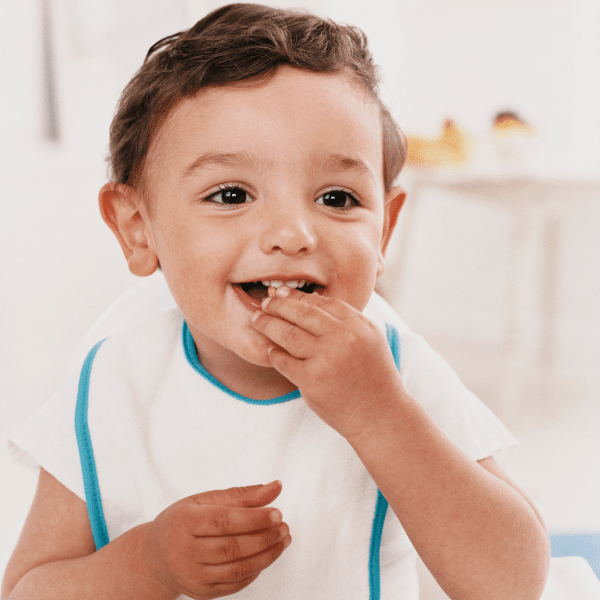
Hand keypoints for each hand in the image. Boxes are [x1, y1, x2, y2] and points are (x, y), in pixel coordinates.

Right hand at [144, 481, 289, 599]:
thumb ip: (242, 495)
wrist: (156, 556)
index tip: (277, 513)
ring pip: (236, 568)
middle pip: (232, 547)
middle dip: (264, 537)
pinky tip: (267, 555)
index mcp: (184, 522)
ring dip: (266, 555)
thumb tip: (277, 486)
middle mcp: (185, 551)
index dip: (253, 518)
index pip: (223, 521)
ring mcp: (192, 576)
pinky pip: (234, 583)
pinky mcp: (201, 592)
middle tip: (284, 527)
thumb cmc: (184, 521)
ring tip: (283, 540)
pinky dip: (255, 570)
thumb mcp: (205, 500)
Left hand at [251, 286, 405, 441]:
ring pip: (287, 334)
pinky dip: (274, 353)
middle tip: (265, 302)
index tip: (282, 293)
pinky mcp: (311, 380)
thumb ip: (347, 321)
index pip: (322, 302)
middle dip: (278, 305)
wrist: (380, 416)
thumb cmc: (375, 378)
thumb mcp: (372, 340)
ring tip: (257, 319)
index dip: (298, 296)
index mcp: (359, 325)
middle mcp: (343, 338)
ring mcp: (326, 358)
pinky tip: (269, 349)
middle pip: (301, 313)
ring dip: (267, 324)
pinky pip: (283, 361)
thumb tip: (313, 301)